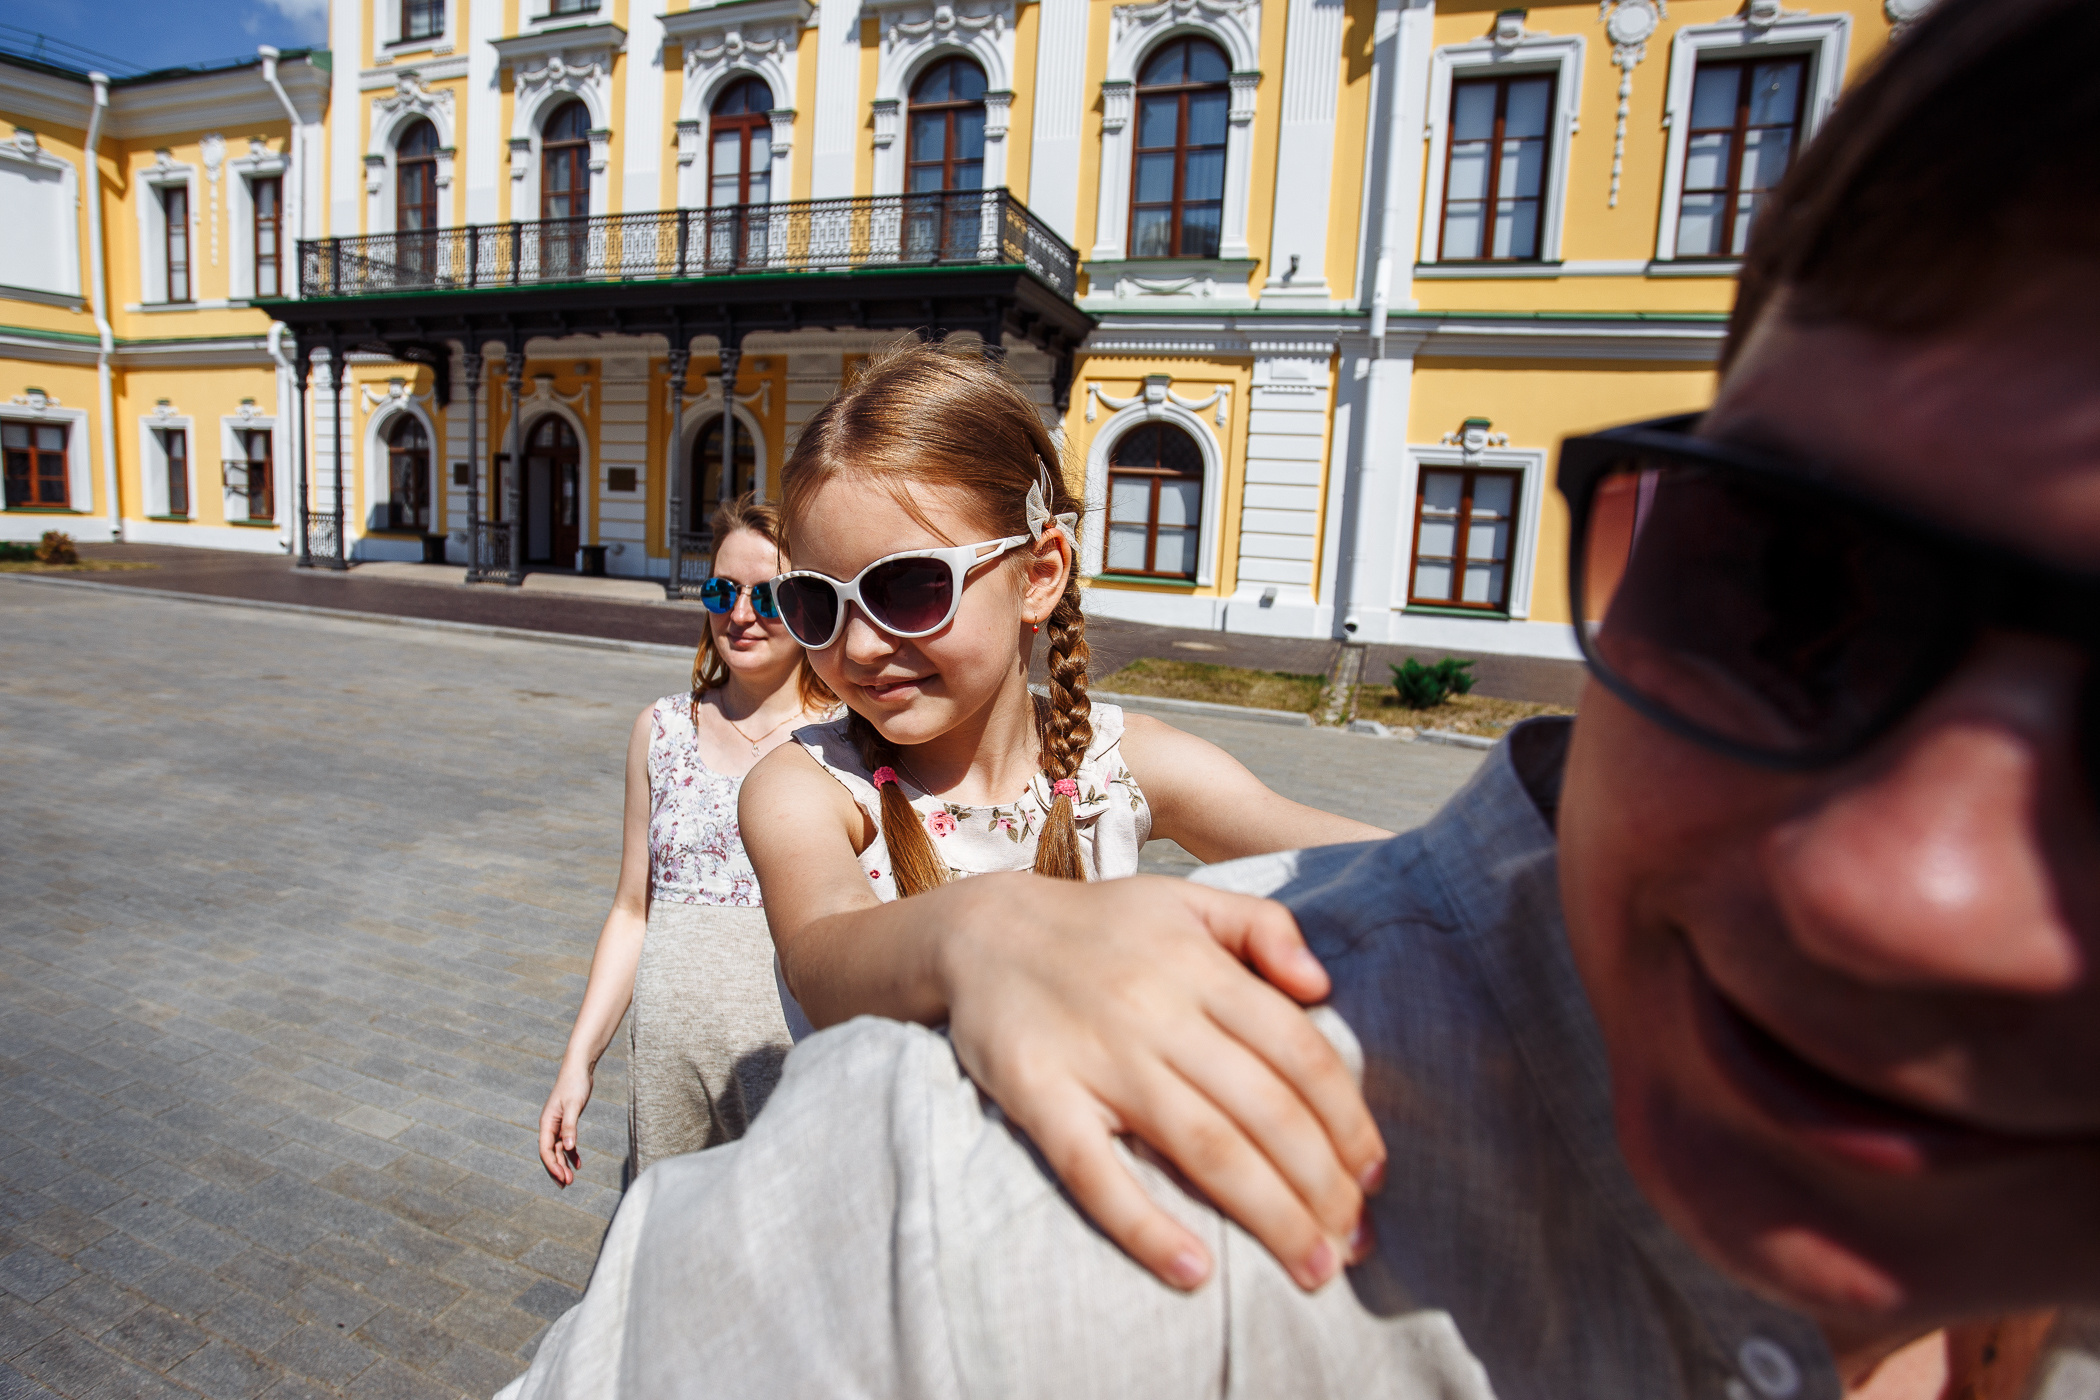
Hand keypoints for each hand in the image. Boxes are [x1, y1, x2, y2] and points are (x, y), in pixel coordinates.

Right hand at [537, 1059, 594, 1185]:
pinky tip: (578, 1164)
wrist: (579, 1069)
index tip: (562, 1179)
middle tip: (566, 1185)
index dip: (552, 1166)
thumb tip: (568, 1147)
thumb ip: (570, 1127)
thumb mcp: (573, 1106)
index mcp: (546, 1123)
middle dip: (557, 1169)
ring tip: (571, 1180)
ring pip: (558, 1150)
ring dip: (564, 1164)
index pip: (546, 1150)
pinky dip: (571, 1154)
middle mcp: (549, 1126)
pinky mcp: (566, 1122)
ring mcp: (557, 1125)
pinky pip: (566, 1143)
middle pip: (550, 1153)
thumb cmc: (575, 1085)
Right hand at [936, 873, 1385, 1292]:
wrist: (979, 930)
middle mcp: (1157, 1012)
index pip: (1298, 1052)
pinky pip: (1096, 1172)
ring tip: (1311, 1267)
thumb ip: (1265, 928)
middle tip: (1352, 1245)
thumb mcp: (1187, 900)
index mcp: (1200, 968)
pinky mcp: (1040, 1096)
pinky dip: (1146, 1226)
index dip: (1346, 1120)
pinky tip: (1193, 1272)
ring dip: (1267, 1215)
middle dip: (1321, 1186)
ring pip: (1202, 1147)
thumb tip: (1323, 985)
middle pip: (1263, 1111)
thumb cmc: (1099, 925)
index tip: (1371, 1177)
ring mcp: (1098, 1057)